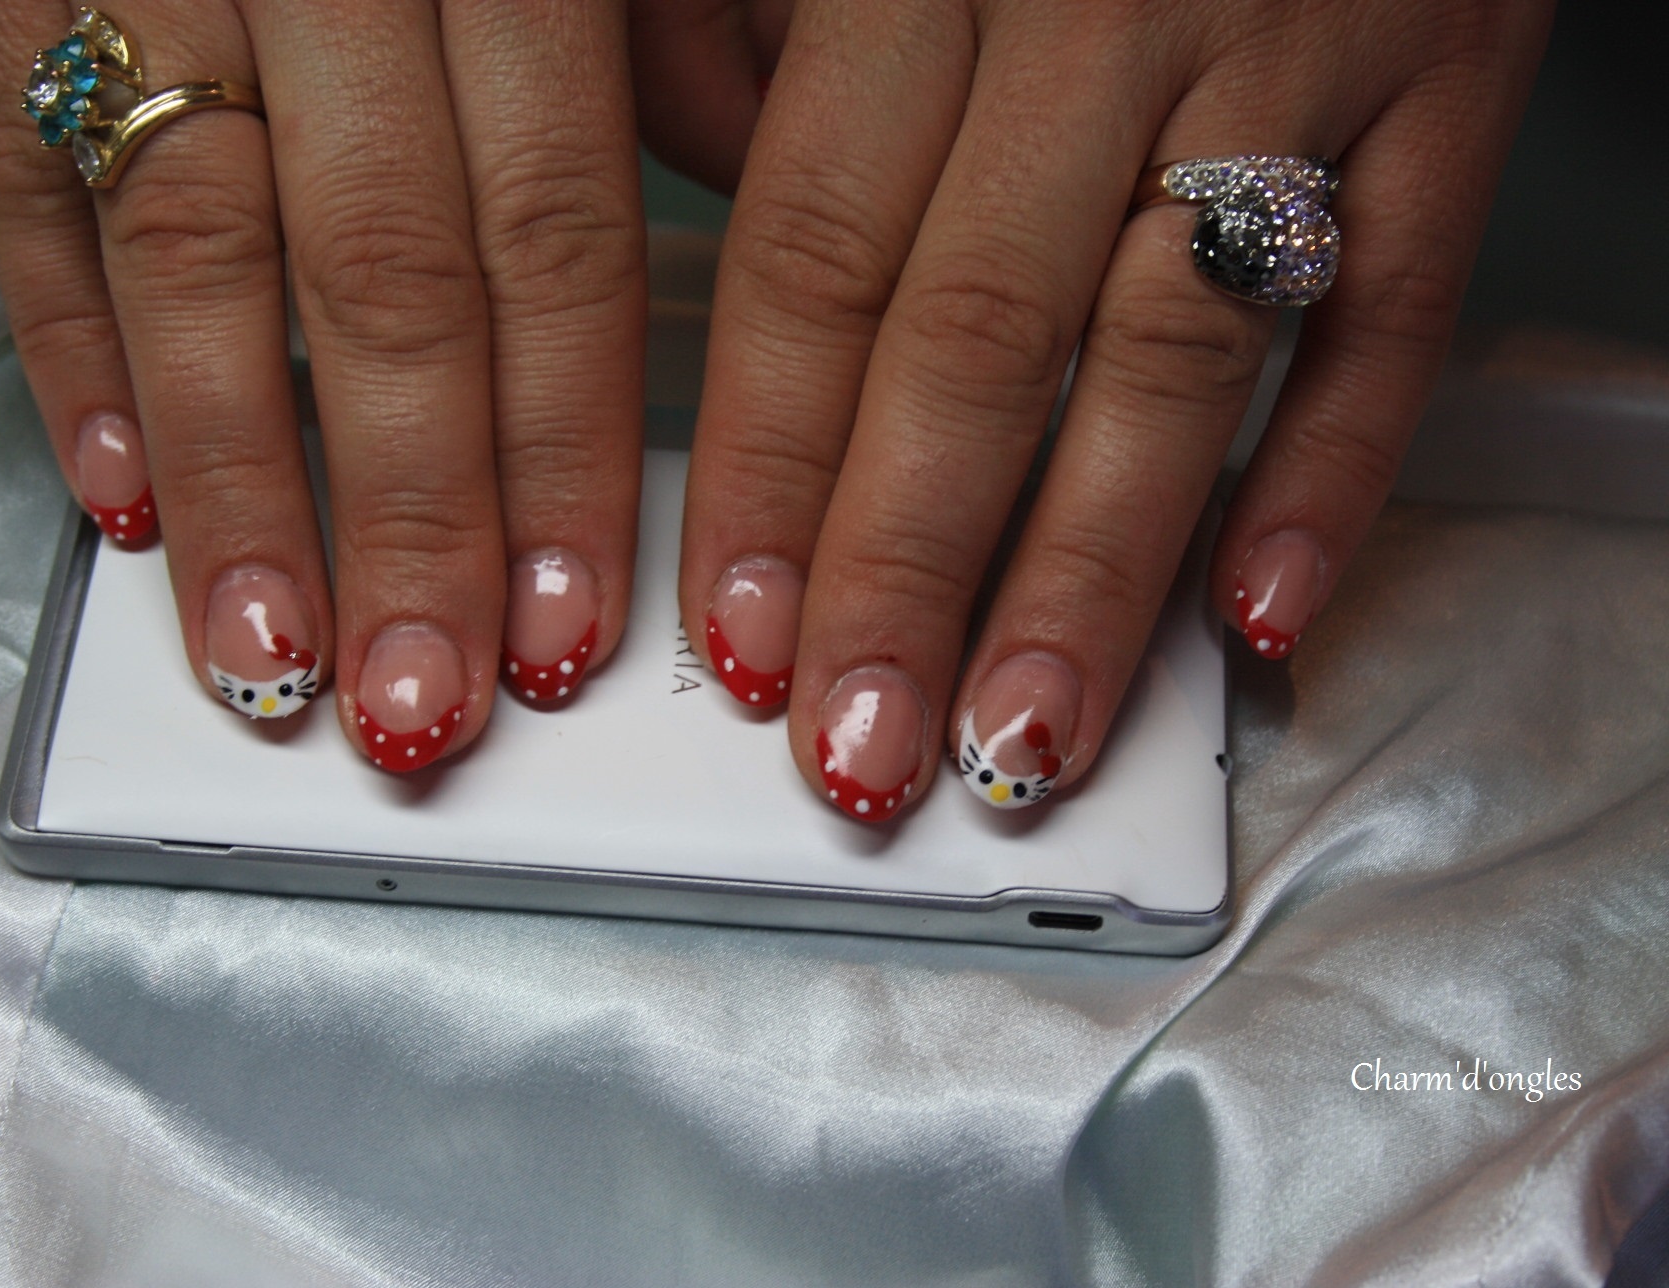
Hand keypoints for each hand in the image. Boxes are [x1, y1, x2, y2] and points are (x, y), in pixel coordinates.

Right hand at [0, 0, 645, 766]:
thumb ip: (689, 35)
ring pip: (195, 253)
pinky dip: (64, 349)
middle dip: (409, 513)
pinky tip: (117, 501)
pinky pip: (24, 182)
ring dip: (236, 484)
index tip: (570, 625)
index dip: (563, 447)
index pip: (554, 231)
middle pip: (381, 277)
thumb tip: (755, 209)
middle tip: (424, 708)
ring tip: (269, 658)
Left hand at [636, 0, 1551, 817]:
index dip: (767, 468)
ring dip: (1092, 571)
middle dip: (906, 569)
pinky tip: (1262, 611)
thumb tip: (679, 173)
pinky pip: (1401, 302)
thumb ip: (758, 34)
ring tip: (1024, 733)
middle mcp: (1107, 1)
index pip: (812, 254)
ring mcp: (1298, 35)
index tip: (736, 634)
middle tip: (855, 747)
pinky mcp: (1456, 78)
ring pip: (1172, 348)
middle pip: (977, 335)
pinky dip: (1332, 467)